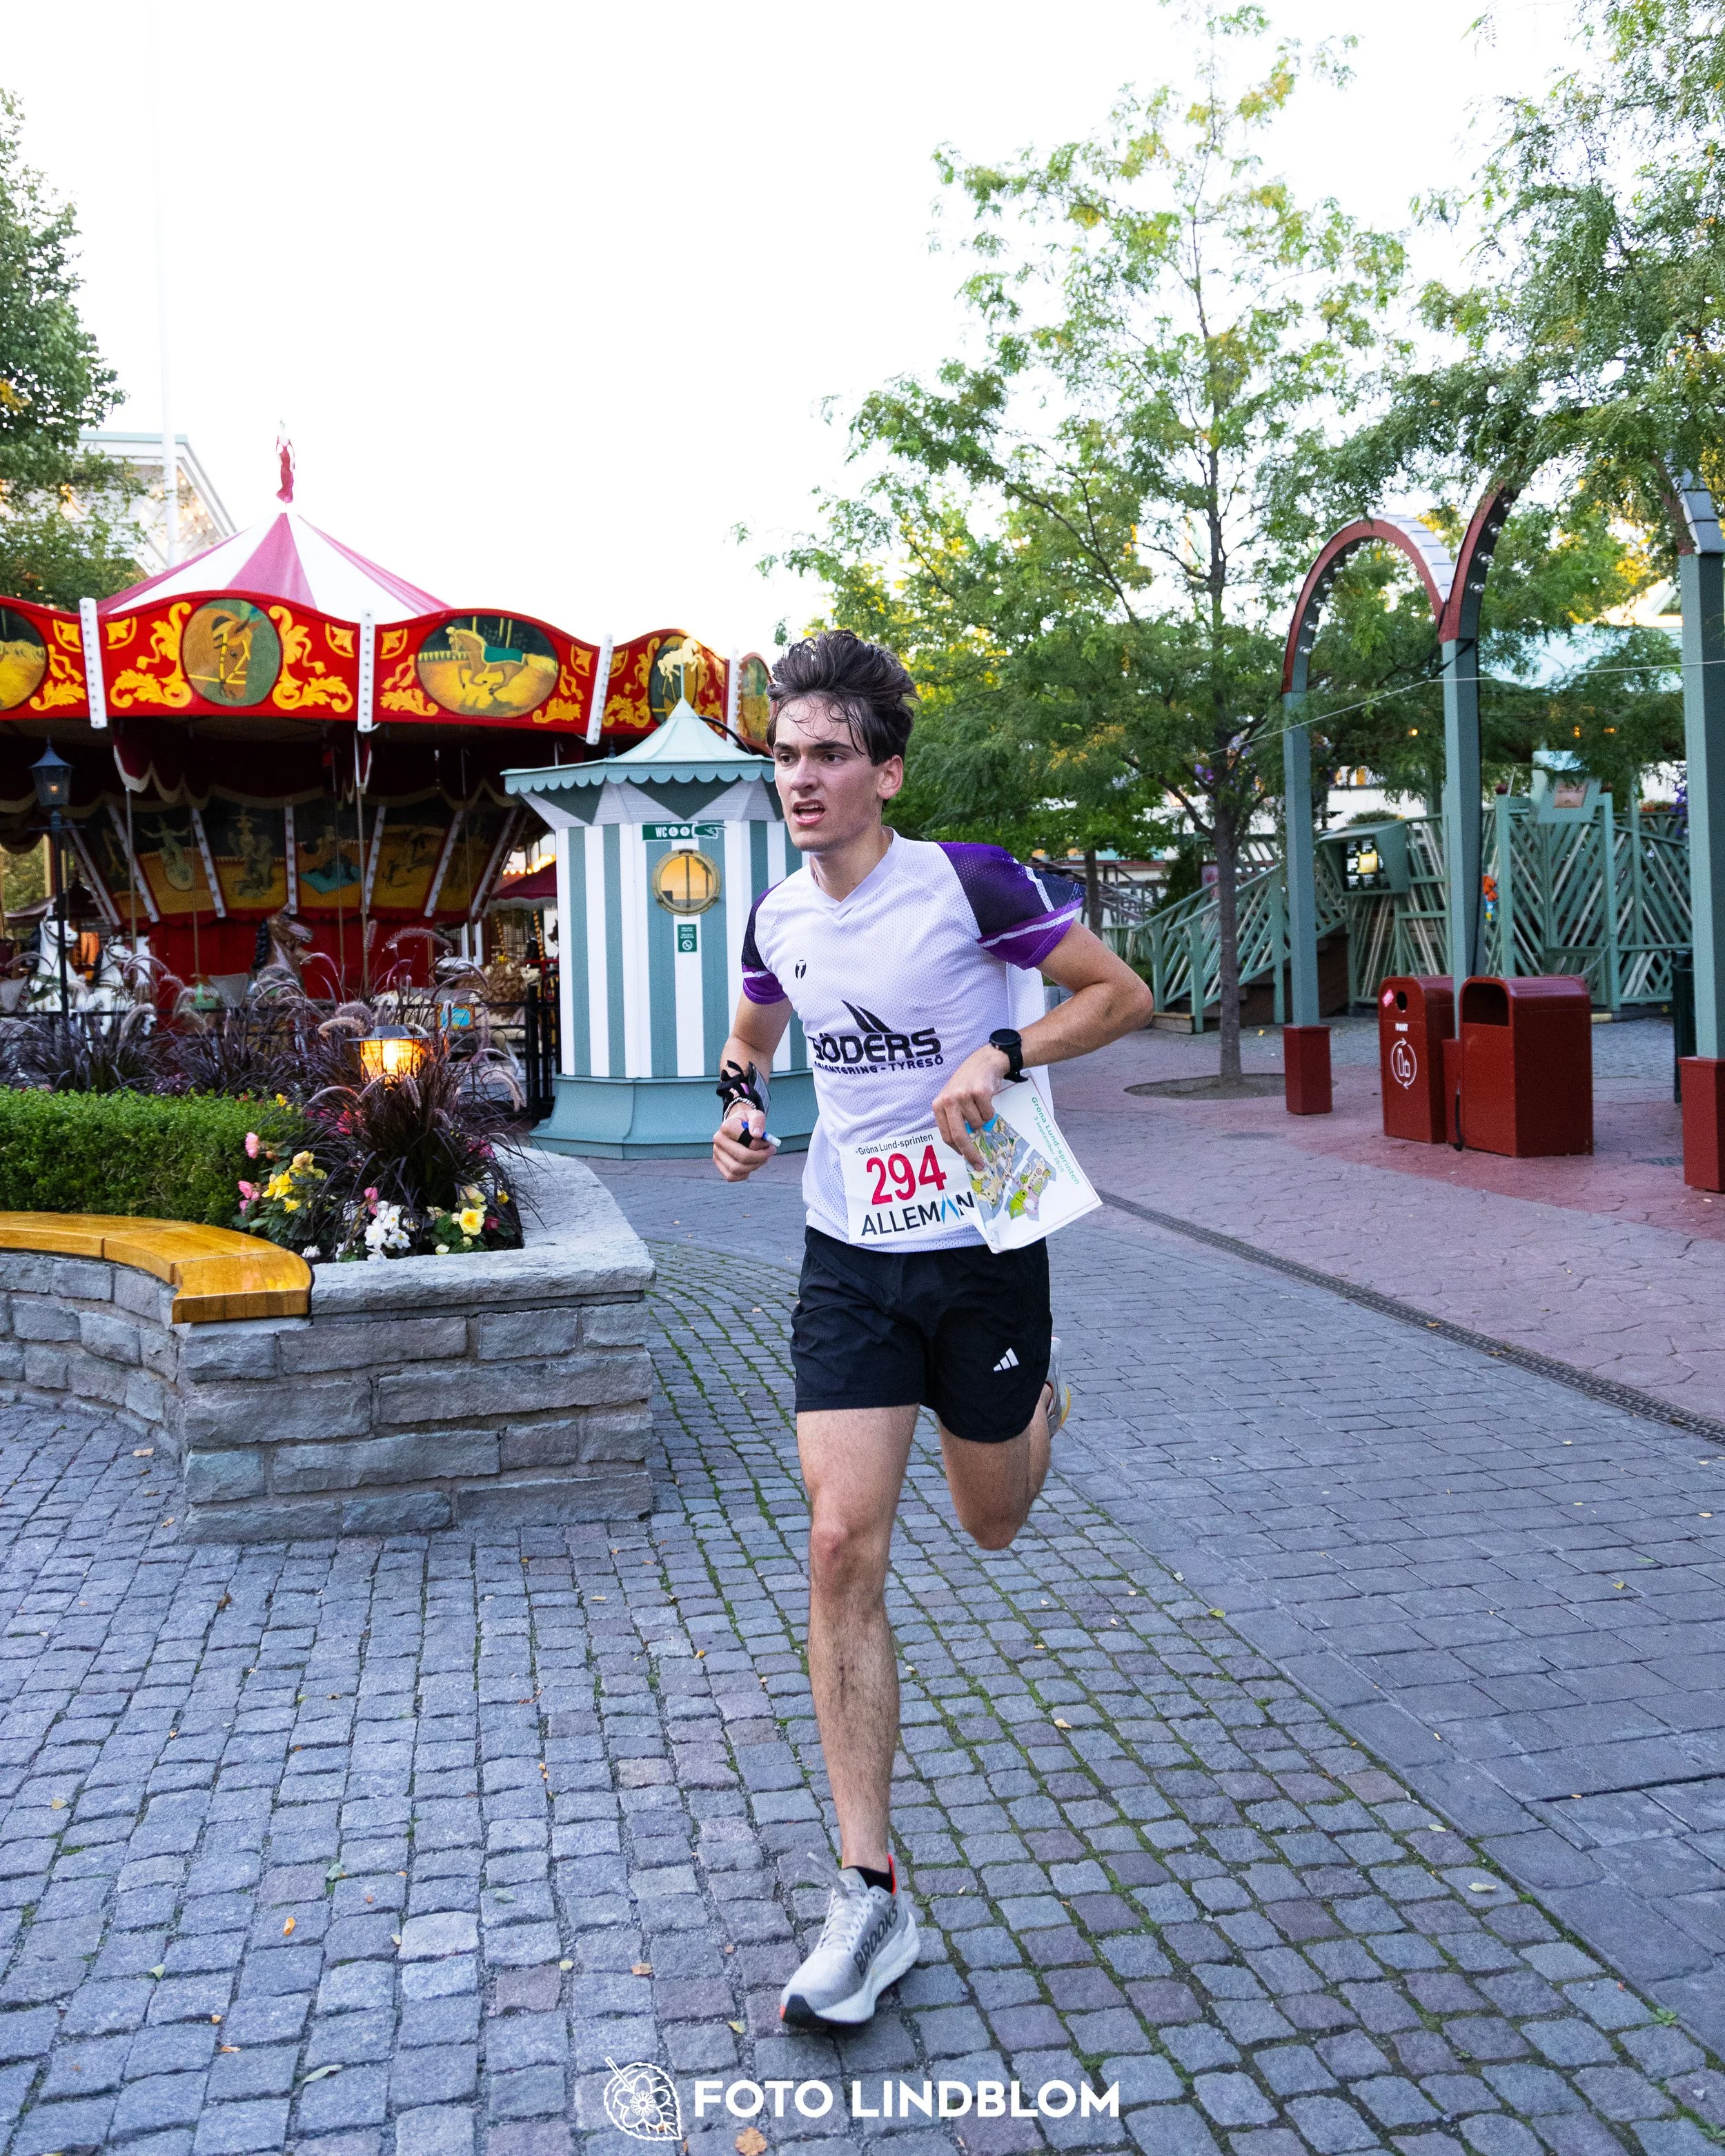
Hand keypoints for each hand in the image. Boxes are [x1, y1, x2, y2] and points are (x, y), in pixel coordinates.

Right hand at [713, 1105, 773, 1181]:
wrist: (736, 1126)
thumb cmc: (747, 1122)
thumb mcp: (755, 1115)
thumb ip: (758, 1121)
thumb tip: (757, 1135)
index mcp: (726, 1126)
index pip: (747, 1141)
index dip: (761, 1145)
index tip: (768, 1142)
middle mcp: (719, 1140)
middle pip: (743, 1157)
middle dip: (761, 1157)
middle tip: (770, 1152)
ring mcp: (717, 1153)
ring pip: (737, 1169)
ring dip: (755, 1166)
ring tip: (762, 1158)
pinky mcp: (718, 1164)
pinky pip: (732, 1176)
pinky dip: (745, 1173)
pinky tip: (751, 1164)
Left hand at [932, 1045, 1010, 1167]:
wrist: (984, 1061)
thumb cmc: (969, 1083)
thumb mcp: (954, 1099)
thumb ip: (955, 1119)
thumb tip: (963, 1147)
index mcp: (939, 1104)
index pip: (946, 1135)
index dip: (957, 1150)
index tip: (967, 1159)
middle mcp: (948, 1100)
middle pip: (959, 1135)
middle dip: (970, 1152)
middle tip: (979, 1163)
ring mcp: (963, 1095)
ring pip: (978, 1124)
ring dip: (983, 1120)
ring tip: (980, 1105)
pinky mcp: (979, 1092)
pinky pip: (988, 1115)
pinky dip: (991, 1111)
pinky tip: (986, 1098)